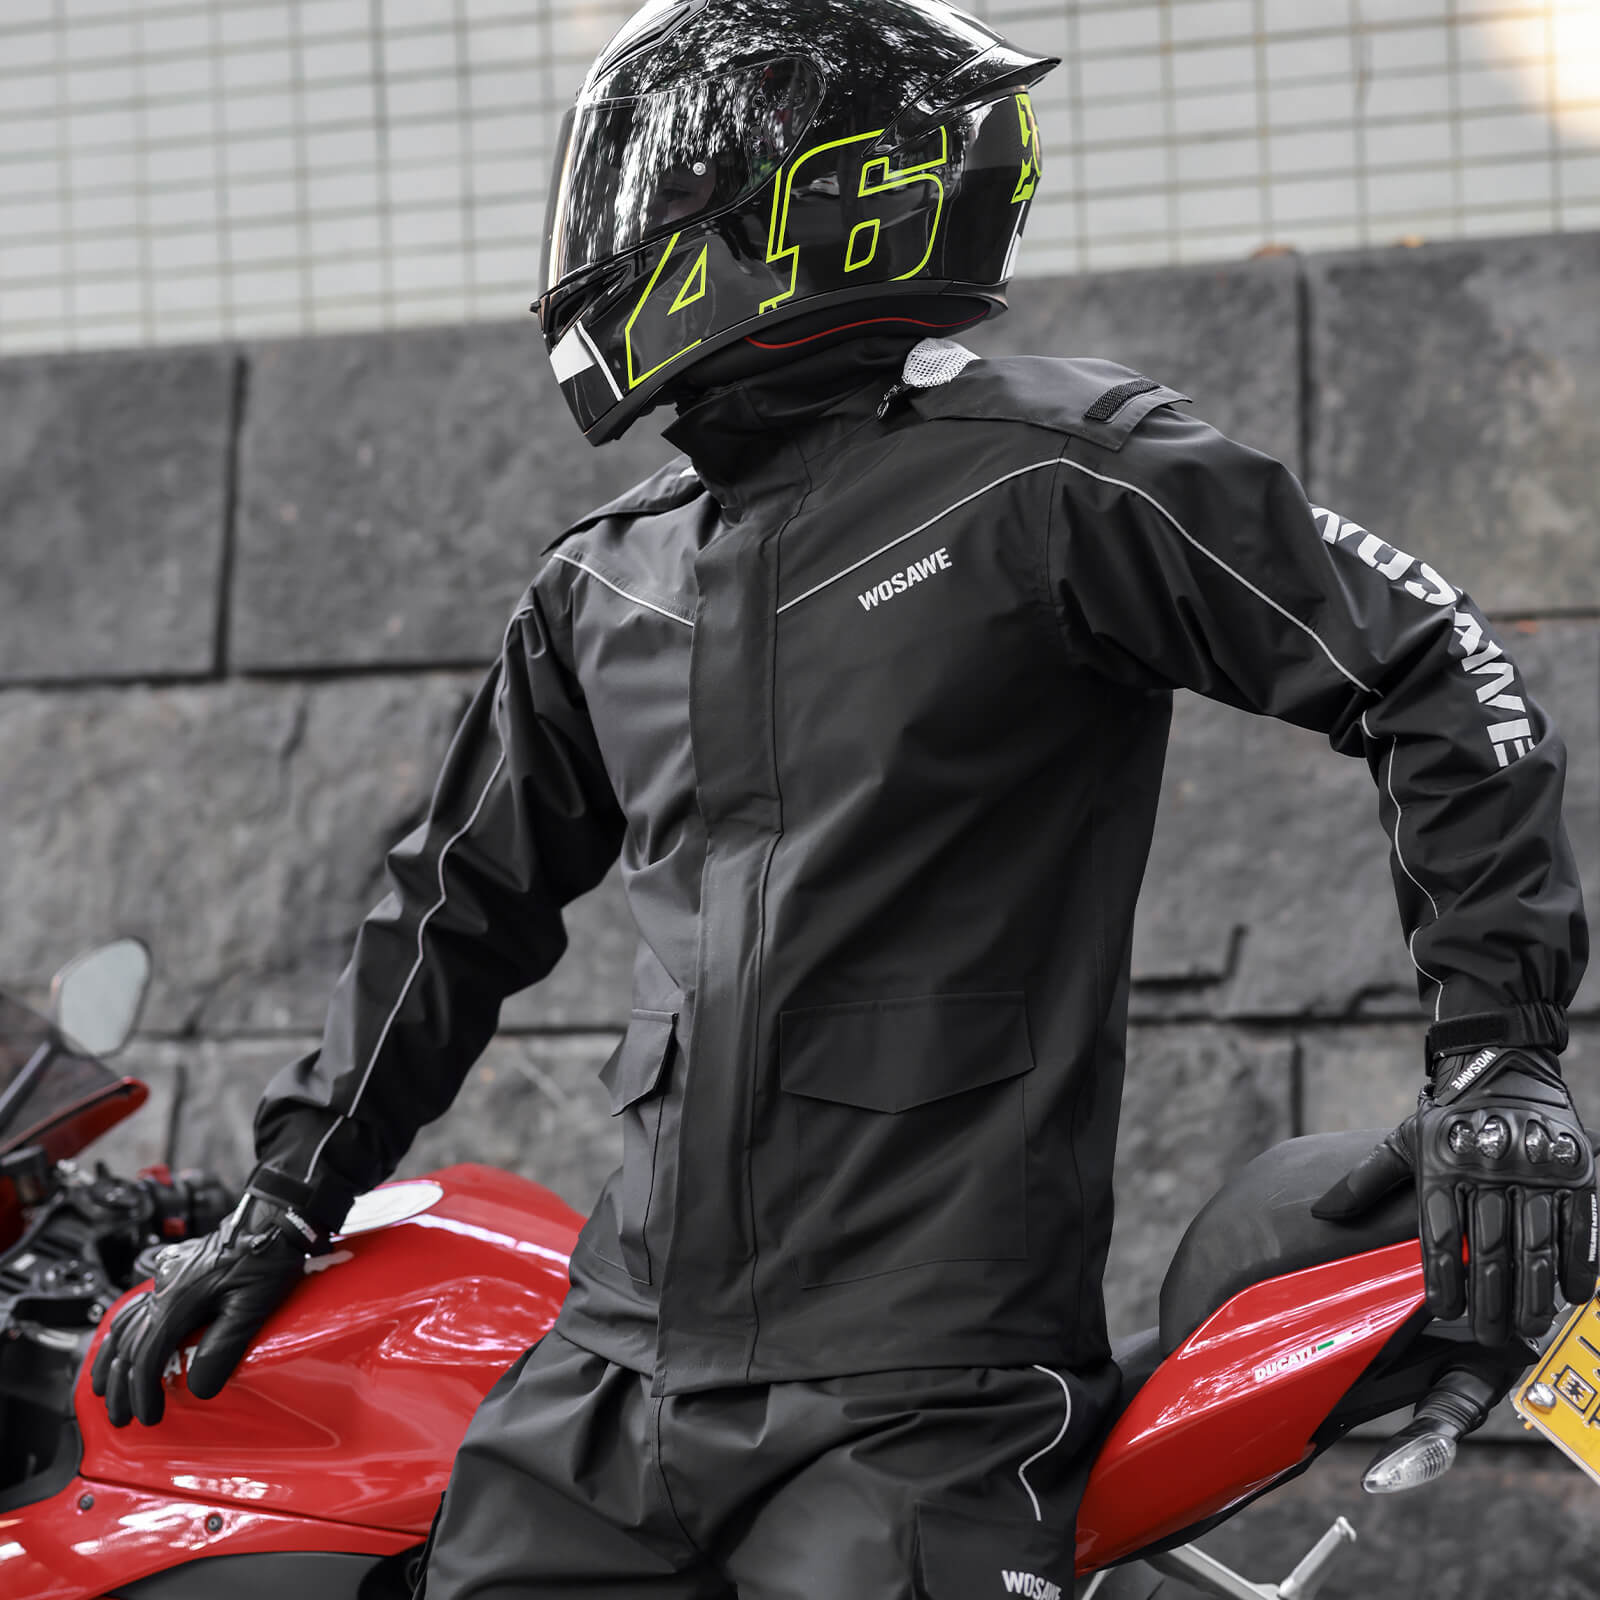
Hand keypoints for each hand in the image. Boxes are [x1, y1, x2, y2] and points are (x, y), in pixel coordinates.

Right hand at [90, 1185, 323, 1425]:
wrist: (274, 1216)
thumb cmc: (267, 1257)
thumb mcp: (252, 1305)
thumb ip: (223, 1347)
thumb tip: (197, 1389)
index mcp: (177, 1301)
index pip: (146, 1357)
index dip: (141, 1392)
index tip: (146, 1418)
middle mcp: (163, 1288)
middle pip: (128, 1344)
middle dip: (120, 1384)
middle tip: (119, 1416)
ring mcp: (167, 1277)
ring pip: (126, 1322)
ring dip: (112, 1358)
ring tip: (103, 1386)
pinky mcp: (177, 1269)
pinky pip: (139, 1303)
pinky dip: (124, 1327)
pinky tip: (120, 1336)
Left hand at [1313, 1046, 1596, 1345]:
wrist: (1501, 1060)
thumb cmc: (1449, 1113)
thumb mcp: (1403, 1140)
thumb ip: (1365, 1180)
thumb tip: (1322, 1213)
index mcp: (1442, 1165)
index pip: (1438, 1234)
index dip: (1442, 1277)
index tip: (1446, 1312)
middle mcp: (1486, 1168)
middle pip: (1488, 1247)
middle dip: (1489, 1299)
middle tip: (1489, 1334)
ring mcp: (1534, 1168)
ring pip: (1535, 1242)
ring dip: (1534, 1291)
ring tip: (1528, 1326)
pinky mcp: (1574, 1168)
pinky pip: (1579, 1223)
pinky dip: (1577, 1261)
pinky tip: (1570, 1292)